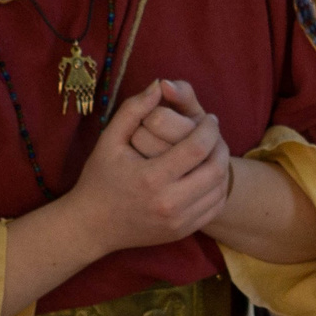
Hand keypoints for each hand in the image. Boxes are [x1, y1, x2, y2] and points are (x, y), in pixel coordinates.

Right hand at [65, 82, 230, 252]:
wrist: (93, 226)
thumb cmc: (99, 178)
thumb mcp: (109, 140)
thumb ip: (134, 109)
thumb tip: (160, 84)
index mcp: (150, 178)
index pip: (197, 148)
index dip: (209, 129)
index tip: (209, 118)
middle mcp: (168, 203)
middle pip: (215, 170)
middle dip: (221, 145)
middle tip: (215, 133)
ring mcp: (177, 221)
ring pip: (219, 189)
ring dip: (222, 166)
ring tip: (213, 150)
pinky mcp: (182, 232)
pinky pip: (214, 208)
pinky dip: (218, 188)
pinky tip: (208, 174)